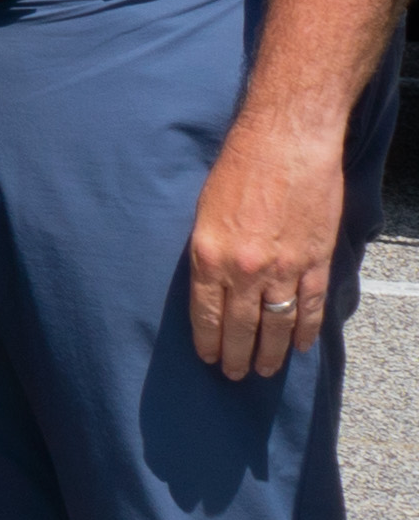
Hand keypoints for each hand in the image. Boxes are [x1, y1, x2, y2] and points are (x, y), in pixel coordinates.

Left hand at [183, 126, 351, 381]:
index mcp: (209, 256)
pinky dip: (304, 331)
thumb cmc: (238, 169)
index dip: (208, 342)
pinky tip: (298, 347)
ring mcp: (284, 269)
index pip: (206, 314)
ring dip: (270, 352)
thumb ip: (208, 251)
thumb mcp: (204, 211)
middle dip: (237, 356)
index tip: (209, 359)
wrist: (286, 143)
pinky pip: (309, 308)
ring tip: (264, 370)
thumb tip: (211, 284)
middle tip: (235, 375)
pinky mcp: (315, 262)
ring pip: (276, 325)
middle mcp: (245, 270)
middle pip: (241, 327)